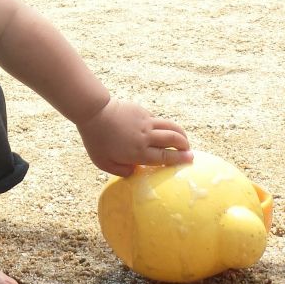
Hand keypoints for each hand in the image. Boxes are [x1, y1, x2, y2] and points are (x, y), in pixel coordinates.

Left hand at [76, 97, 191, 176]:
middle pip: (174, 140)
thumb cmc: (96, 140)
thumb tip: (136, 171)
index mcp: (138, 152)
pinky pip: (158, 120)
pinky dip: (164, 126)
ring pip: (171, 126)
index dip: (180, 159)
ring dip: (180, 133)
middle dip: (185, 146)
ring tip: (183, 140)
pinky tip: (162, 130)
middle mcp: (146, 137)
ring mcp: (146, 122)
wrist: (93, 113)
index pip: (165, 157)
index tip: (190, 160)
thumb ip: (121, 171)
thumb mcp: (103, 163)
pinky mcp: (142, 112)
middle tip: (189, 151)